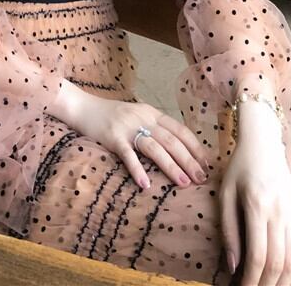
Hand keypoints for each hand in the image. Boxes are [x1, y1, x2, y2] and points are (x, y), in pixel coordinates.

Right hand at [69, 93, 209, 190]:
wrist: (83, 106)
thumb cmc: (111, 115)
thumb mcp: (137, 116)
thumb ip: (154, 128)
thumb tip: (178, 149)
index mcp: (152, 113)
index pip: (180, 129)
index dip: (195, 147)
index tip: (207, 164)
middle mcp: (143, 118)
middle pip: (172, 140)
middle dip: (189, 160)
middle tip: (201, 178)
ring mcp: (127, 127)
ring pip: (155, 147)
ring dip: (171, 166)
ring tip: (184, 183)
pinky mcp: (112, 137)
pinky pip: (128, 155)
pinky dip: (138, 169)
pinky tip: (146, 184)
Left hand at [220, 129, 290, 285]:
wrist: (262, 145)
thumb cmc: (239, 168)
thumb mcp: (225, 194)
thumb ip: (228, 230)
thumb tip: (233, 266)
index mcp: (257, 207)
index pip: (257, 255)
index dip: (251, 279)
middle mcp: (279, 214)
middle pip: (277, 262)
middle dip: (266, 284)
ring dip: (285, 282)